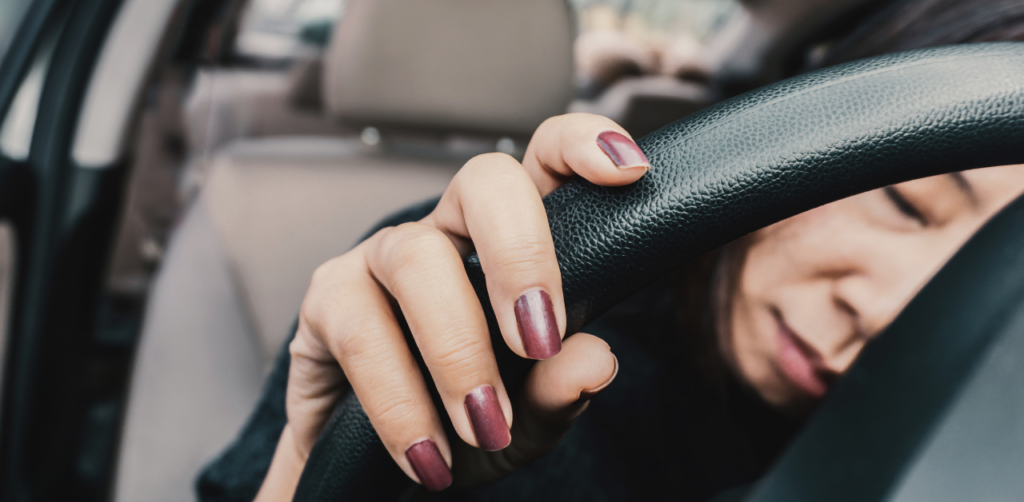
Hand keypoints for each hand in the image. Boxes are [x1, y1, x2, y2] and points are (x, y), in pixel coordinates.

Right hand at [256, 114, 649, 497]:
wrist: (374, 470)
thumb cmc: (460, 424)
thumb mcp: (525, 419)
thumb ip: (559, 390)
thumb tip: (594, 360)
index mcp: (509, 243)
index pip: (544, 161)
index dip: (583, 145)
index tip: (627, 171)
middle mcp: (447, 232)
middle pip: (482, 181)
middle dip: (520, 254)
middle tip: (539, 339)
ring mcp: (382, 257)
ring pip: (418, 258)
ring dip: (458, 351)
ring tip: (484, 428)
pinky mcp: (328, 300)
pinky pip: (362, 333)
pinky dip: (401, 403)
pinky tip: (428, 454)